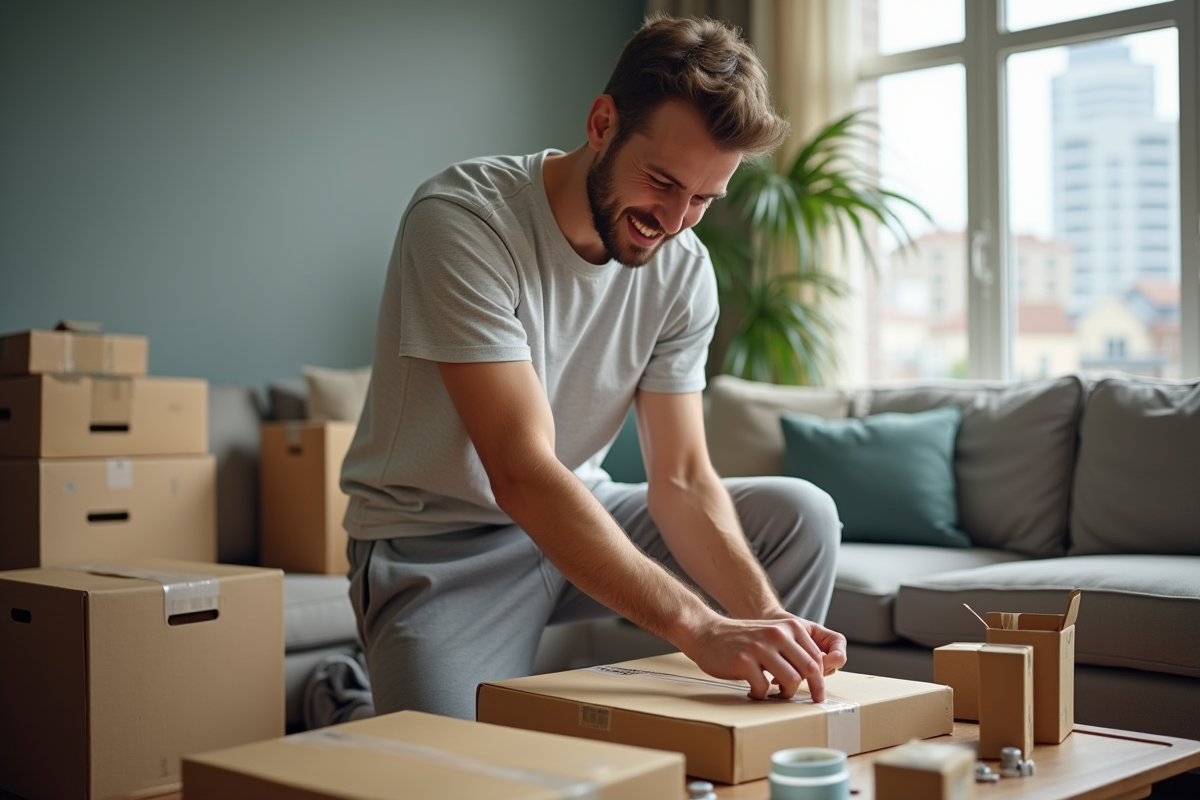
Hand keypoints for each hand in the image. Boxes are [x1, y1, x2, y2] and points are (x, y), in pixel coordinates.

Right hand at [683, 612, 847, 702]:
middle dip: (812, 690)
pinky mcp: (743, 661)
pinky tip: (753, 691)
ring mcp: (760, 648)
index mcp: (790, 627)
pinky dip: (760, 695)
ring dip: (786, 694)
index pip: (817, 657)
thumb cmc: (742, 640)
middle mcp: (778, 634)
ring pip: (791, 680)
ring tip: (776, 695)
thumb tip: (816, 676)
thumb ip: (793, 649)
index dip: (820, 678)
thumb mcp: (772, 636)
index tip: (817, 692)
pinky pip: (763, 688)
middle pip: (810, 669)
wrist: (706, 633)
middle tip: (809, 701)